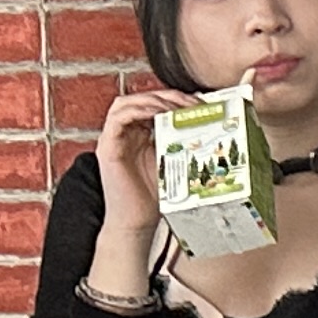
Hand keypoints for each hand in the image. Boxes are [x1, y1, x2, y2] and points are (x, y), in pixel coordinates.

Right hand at [95, 84, 188, 239]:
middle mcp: (124, 133)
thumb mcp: (174, 162)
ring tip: (175, 107)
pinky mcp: (107, 148)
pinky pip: (117, 119)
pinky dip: (137, 111)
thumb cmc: (155, 195)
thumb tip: (210, 127)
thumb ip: (183, 143)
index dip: (175, 98)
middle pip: (140, 99)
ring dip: (152, 100)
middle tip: (191, 103)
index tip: (199, 103)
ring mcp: (113, 139)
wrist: (138, 221)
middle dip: (167, 96)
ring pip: (124, 104)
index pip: (153, 103)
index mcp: (139, 133)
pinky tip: (157, 115)